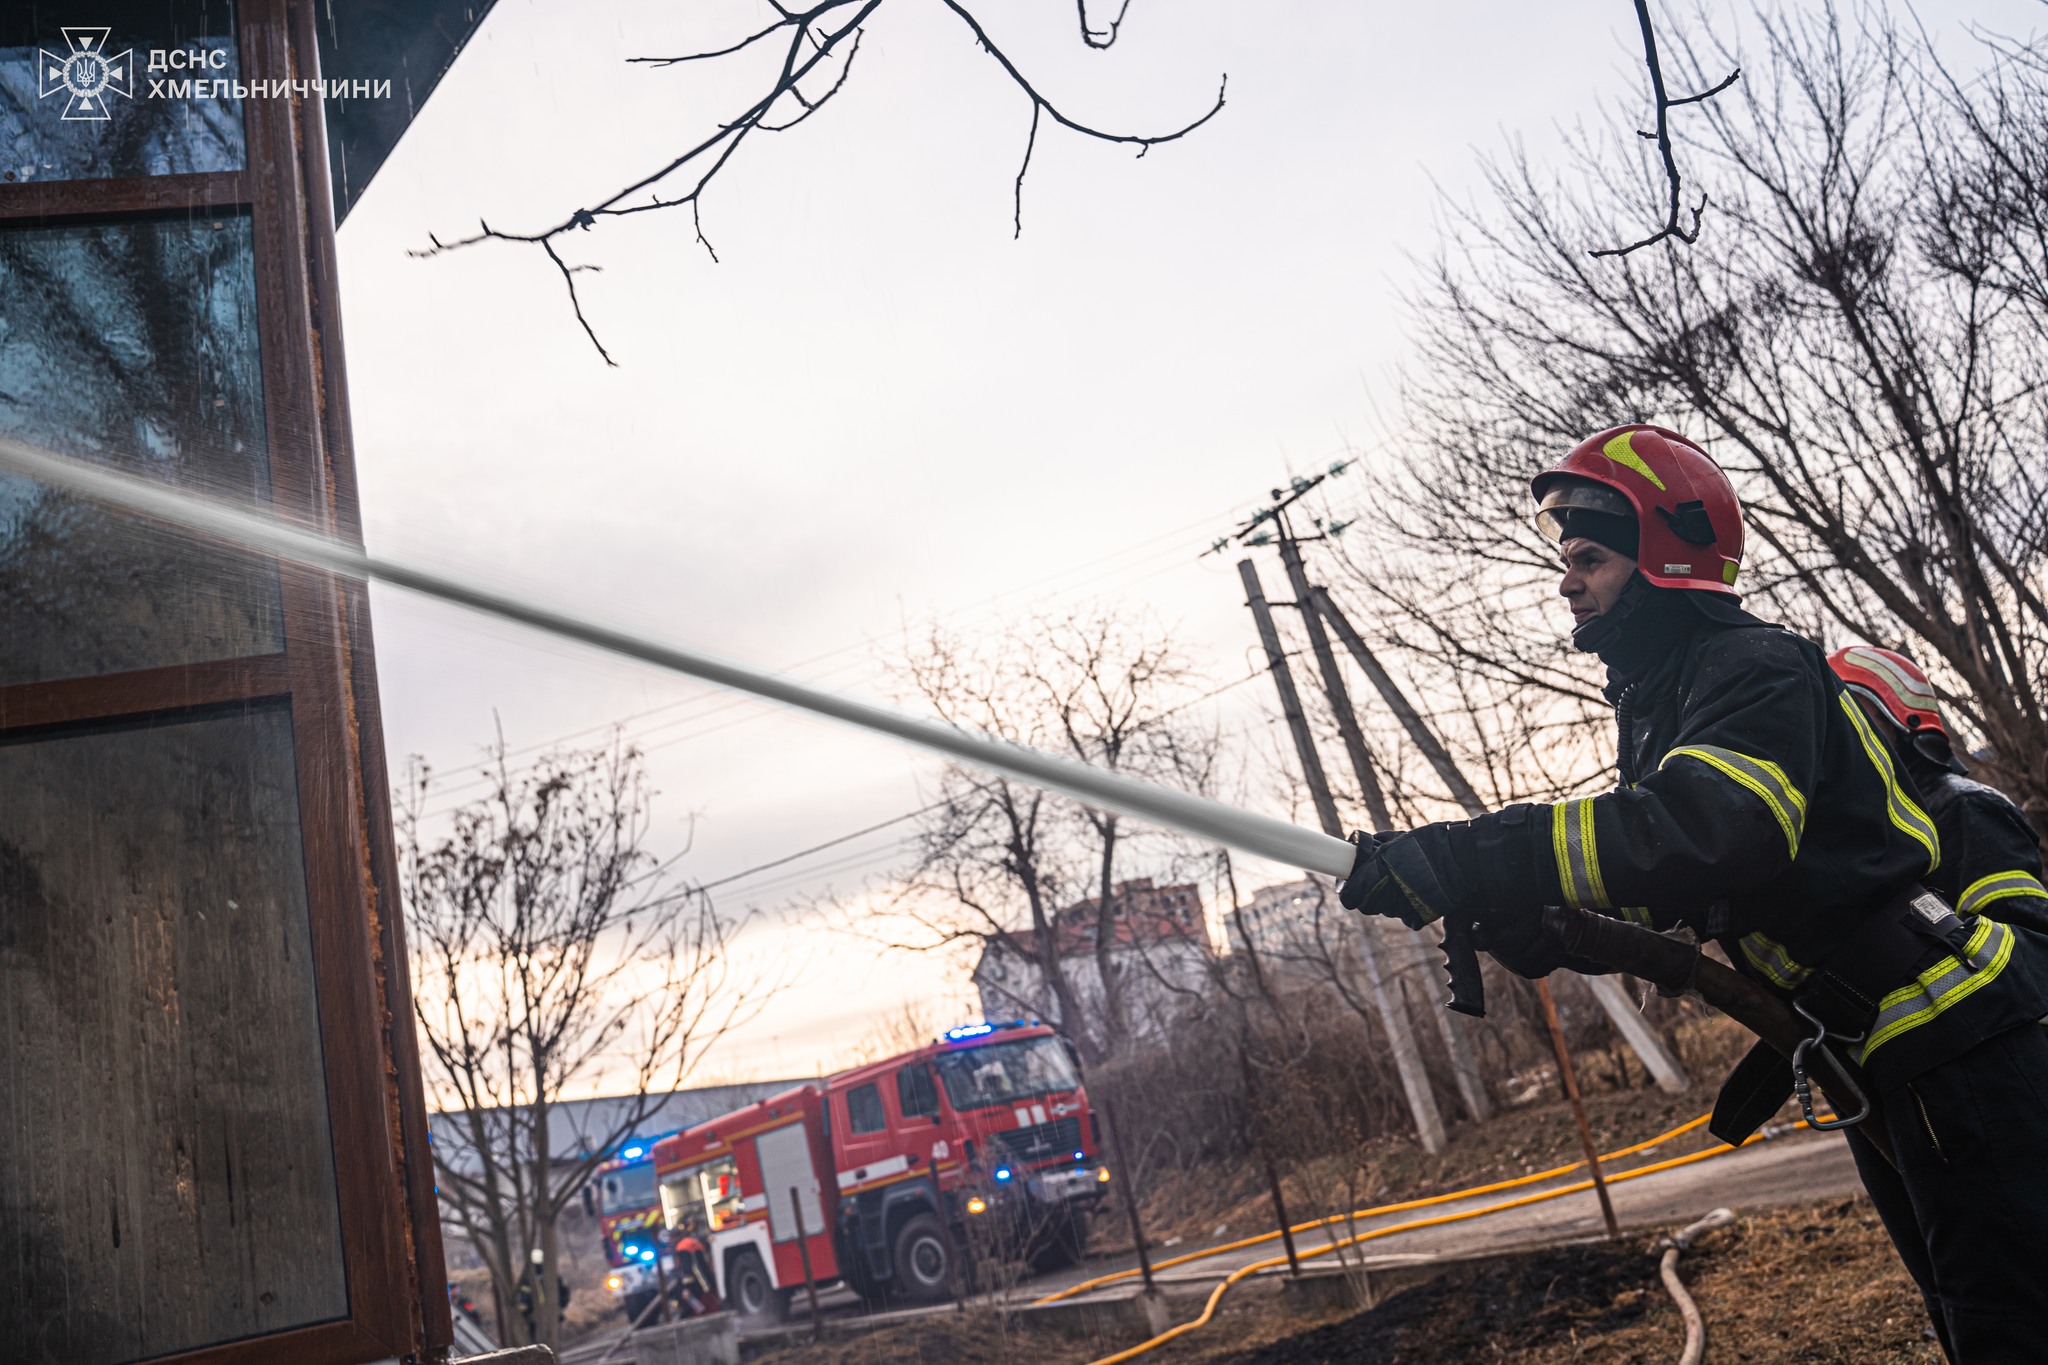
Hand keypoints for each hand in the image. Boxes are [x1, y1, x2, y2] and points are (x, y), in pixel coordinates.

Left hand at [1339, 826, 1456, 928]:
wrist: (1463, 860)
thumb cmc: (1430, 844)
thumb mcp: (1397, 840)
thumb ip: (1376, 848)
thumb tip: (1360, 847)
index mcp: (1377, 875)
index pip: (1350, 897)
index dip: (1349, 890)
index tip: (1352, 884)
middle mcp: (1387, 897)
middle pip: (1368, 904)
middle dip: (1371, 892)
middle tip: (1383, 877)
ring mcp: (1403, 910)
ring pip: (1387, 909)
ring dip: (1391, 898)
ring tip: (1407, 880)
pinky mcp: (1420, 917)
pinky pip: (1406, 915)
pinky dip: (1409, 906)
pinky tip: (1419, 891)